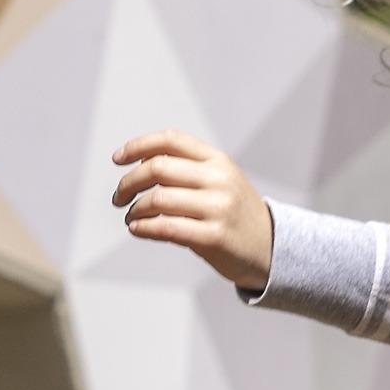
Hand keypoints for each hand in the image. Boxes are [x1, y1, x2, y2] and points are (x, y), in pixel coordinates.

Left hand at [113, 131, 273, 293]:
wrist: (271, 249)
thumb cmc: (236, 214)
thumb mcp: (221, 181)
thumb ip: (188, 169)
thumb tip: (139, 164)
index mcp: (218, 161)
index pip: (171, 140)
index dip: (138, 146)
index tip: (118, 159)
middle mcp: (219, 180)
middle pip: (158, 168)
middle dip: (129, 182)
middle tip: (119, 197)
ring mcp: (218, 208)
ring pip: (158, 199)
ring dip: (135, 210)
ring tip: (132, 218)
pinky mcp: (214, 237)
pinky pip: (166, 228)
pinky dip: (144, 228)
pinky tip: (137, 229)